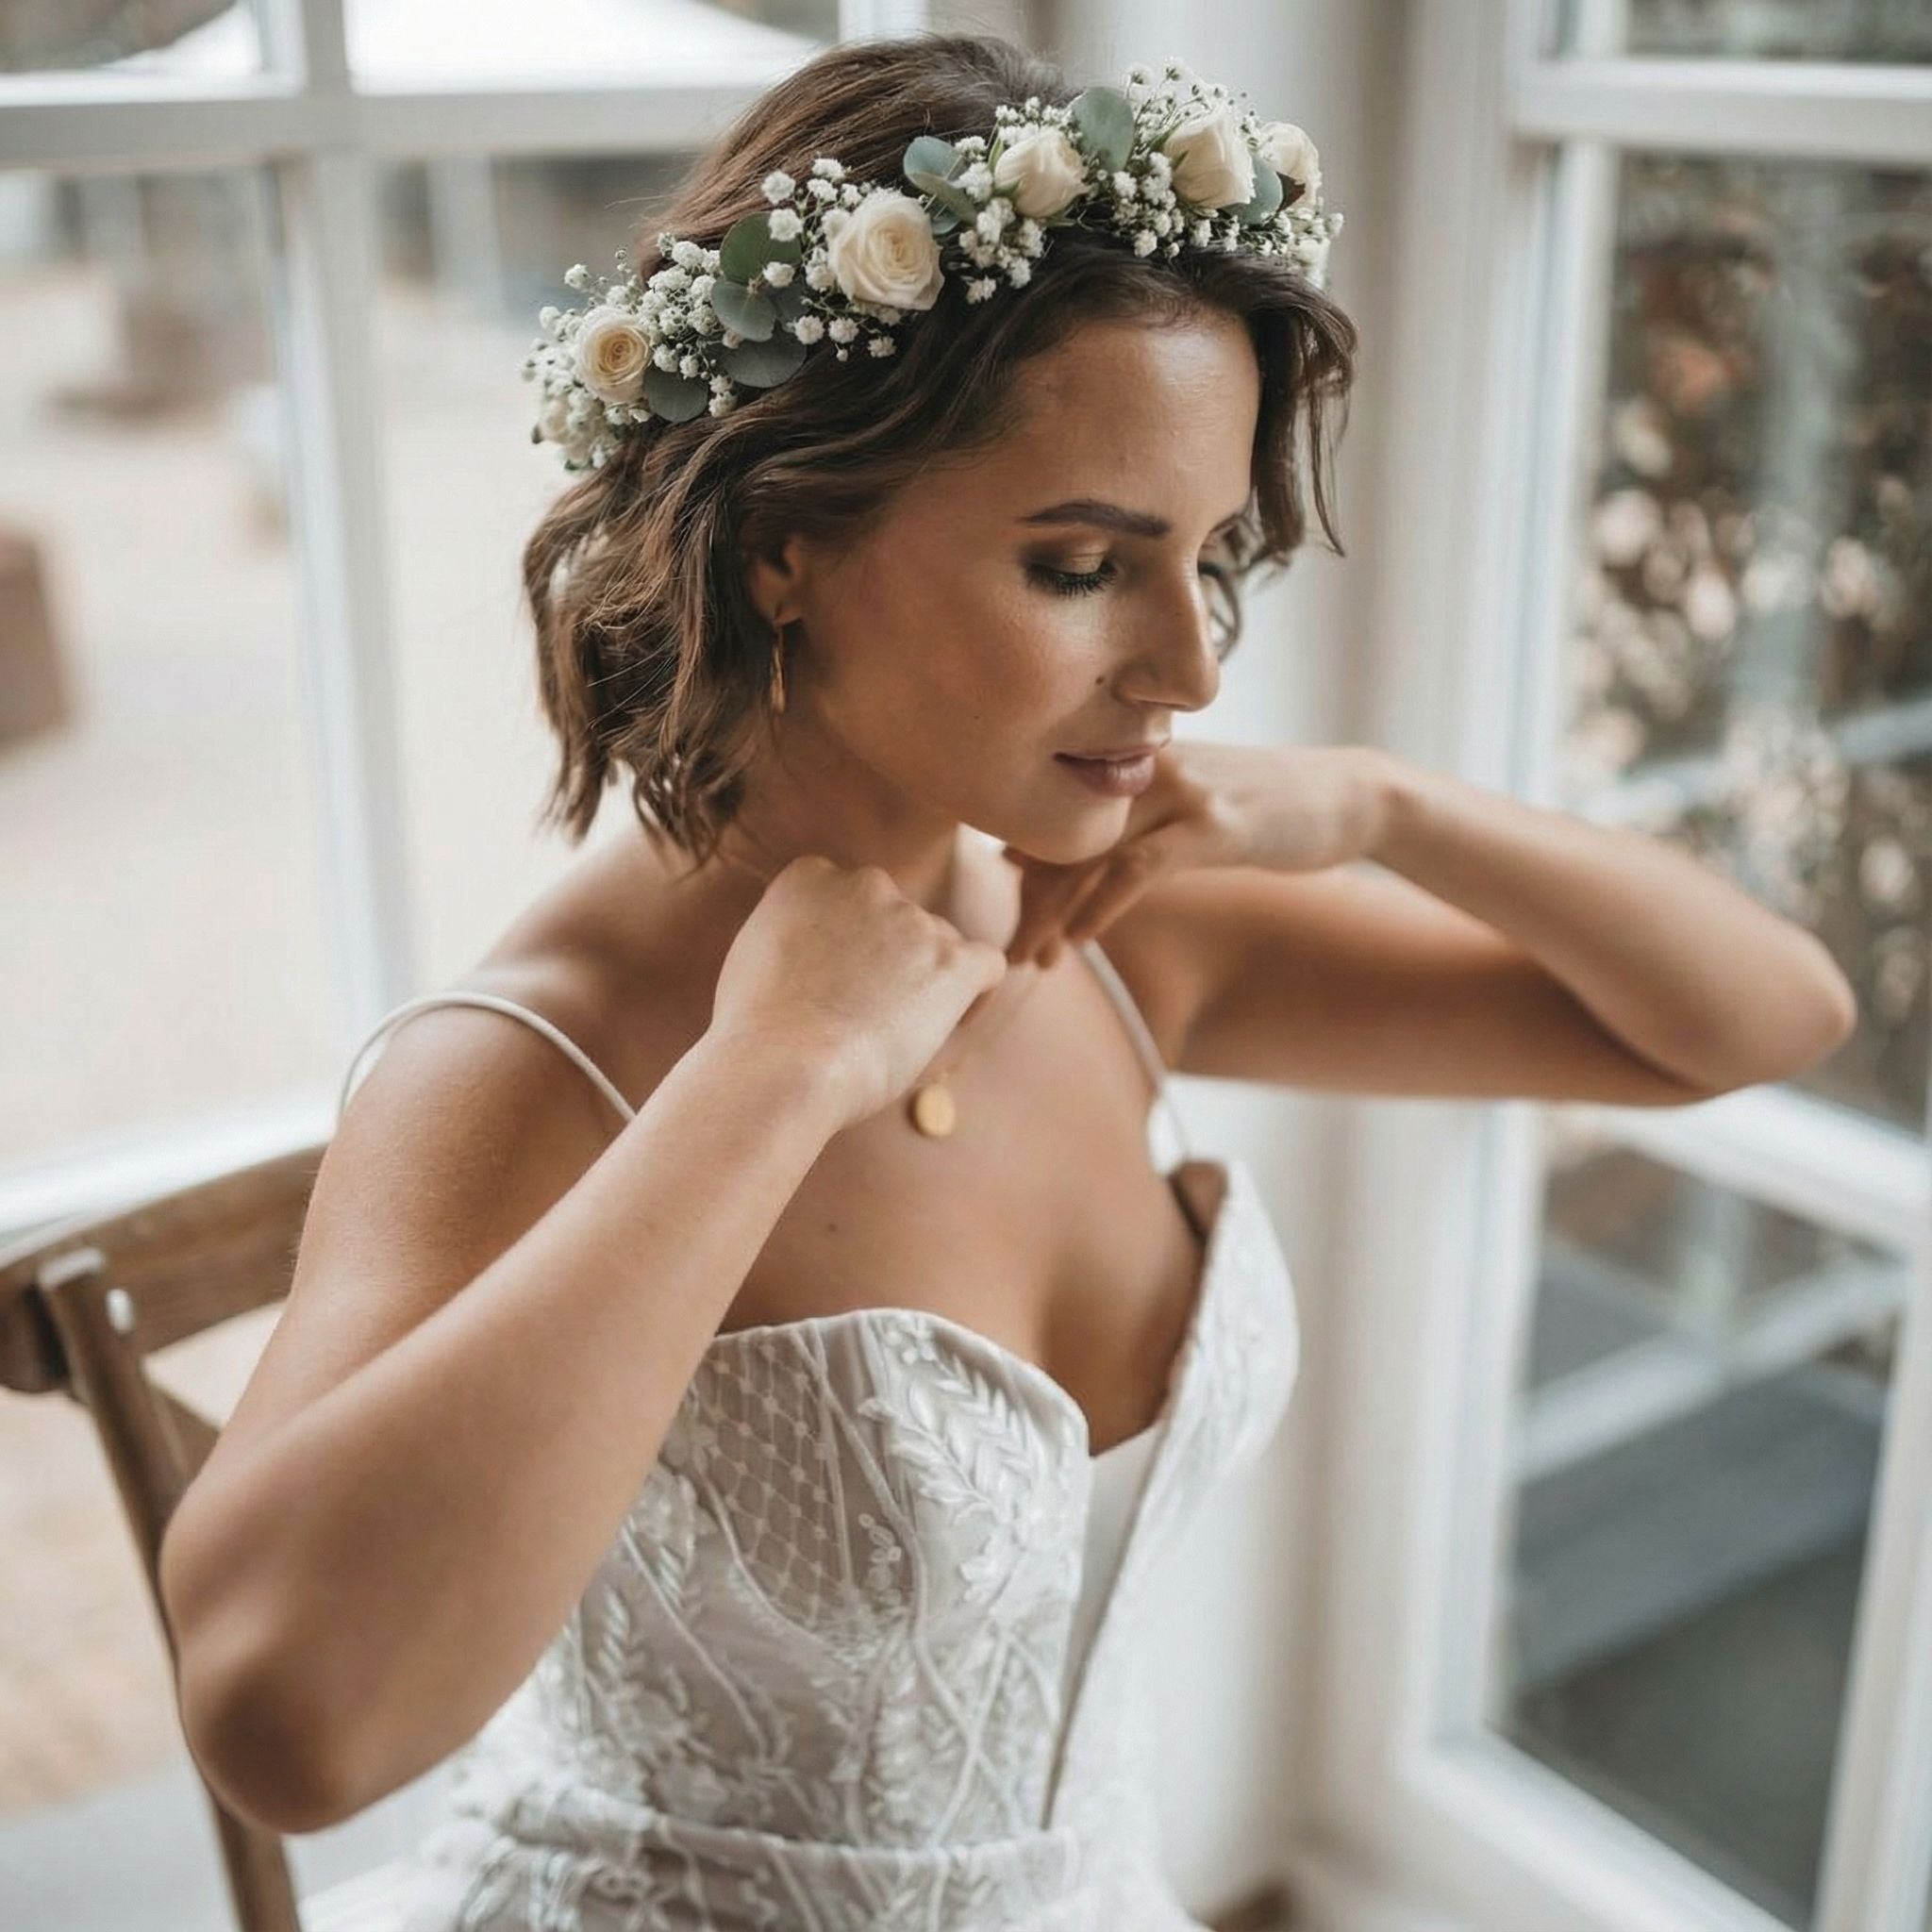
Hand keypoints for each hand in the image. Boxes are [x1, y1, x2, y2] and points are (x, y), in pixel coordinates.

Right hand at [711, 853, 1009, 1130]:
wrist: (779, 1066)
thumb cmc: (756, 1035)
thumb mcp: (755, 960)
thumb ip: (796, 937)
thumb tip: (825, 954)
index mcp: (809, 876)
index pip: (850, 900)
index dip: (852, 943)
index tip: (843, 983)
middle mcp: (865, 884)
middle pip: (898, 921)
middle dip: (890, 963)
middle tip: (865, 1019)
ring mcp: (912, 920)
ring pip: (939, 947)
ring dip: (926, 984)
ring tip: (892, 1040)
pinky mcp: (952, 959)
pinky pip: (987, 964)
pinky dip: (977, 995)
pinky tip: (953, 1023)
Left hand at [1002, 741, 1390, 966]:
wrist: (1346, 795)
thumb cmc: (1259, 809)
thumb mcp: (1181, 811)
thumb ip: (1121, 827)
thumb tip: (1047, 859)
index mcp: (1130, 760)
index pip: (1055, 813)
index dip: (1024, 871)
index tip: (1012, 920)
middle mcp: (1145, 766)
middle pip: (1061, 833)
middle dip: (1028, 899)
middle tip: (1004, 956)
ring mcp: (1179, 791)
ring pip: (1089, 851)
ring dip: (1052, 912)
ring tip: (1030, 958)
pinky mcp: (1213, 824)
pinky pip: (1139, 866)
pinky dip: (1102, 904)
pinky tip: (1080, 940)